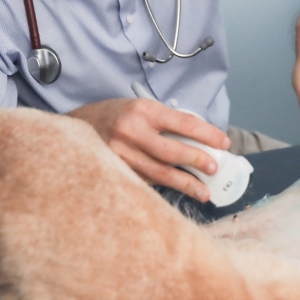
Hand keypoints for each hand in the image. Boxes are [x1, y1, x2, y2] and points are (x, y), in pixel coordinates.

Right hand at [68, 98, 230, 202]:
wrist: (75, 127)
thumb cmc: (115, 115)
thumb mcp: (141, 107)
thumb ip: (166, 122)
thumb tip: (199, 140)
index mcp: (143, 110)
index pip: (183, 123)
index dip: (207, 134)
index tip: (224, 143)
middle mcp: (131, 132)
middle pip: (172, 151)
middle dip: (197, 161)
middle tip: (214, 168)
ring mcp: (121, 155)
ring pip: (159, 173)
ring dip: (185, 183)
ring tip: (204, 191)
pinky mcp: (115, 172)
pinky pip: (145, 182)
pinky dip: (164, 187)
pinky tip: (177, 191)